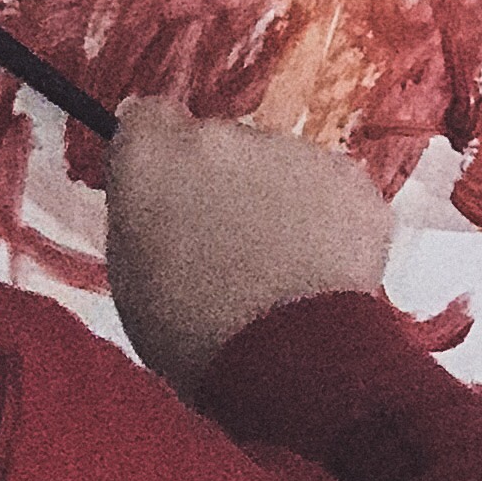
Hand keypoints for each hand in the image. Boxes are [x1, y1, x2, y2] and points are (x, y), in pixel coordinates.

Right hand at [103, 101, 391, 391]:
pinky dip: (326, 220)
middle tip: (232, 246)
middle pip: (218, 142)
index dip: (161, 154)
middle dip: (223, 181)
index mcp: (152, 157)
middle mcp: (220, 136)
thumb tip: (161, 195)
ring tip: (282, 267)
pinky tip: (320, 270)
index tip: (171, 190)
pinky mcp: (348, 177)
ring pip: (279, 164)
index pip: (148, 117)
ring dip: (277, 199)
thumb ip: (143, 213)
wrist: (290, 363)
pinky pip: (329, 189)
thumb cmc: (192, 334)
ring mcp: (292, 151)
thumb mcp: (132, 273)